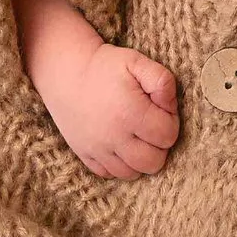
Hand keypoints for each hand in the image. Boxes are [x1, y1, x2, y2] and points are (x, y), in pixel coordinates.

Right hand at [37, 41, 179, 179]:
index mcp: (130, 113)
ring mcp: (97, 149)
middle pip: (154, 162)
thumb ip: (161, 80)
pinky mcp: (84, 155)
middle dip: (159, 146)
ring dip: (140, 158)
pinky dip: (119, 164)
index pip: (168, 136)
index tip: (159, 109)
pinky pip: (109, 174)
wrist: (65, 72)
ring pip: (132, 173)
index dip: (170, 122)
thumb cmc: (104, 66)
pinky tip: (120, 145)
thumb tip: (171, 106)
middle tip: (150, 126)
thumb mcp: (136, 62)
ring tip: (136, 137)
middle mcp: (114, 137)